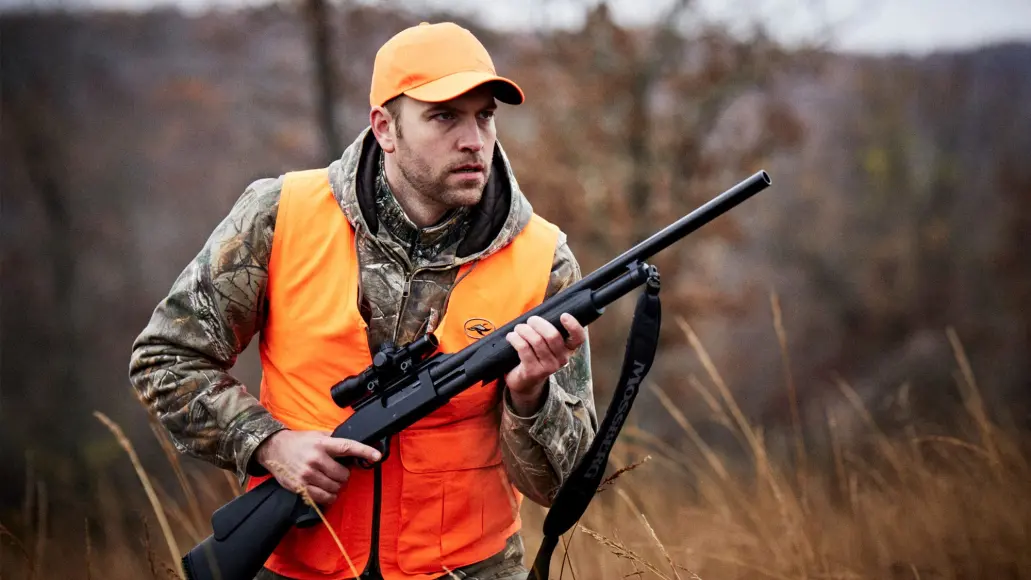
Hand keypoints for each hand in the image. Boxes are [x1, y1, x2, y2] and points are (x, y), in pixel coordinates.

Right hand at [254, 430, 381, 503]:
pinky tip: (326, 491)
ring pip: (334, 488)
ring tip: (329, 480)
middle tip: (337, 471)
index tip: (377, 455)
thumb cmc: (299, 442)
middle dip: (343, 475)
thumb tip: (354, 444)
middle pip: (343, 474)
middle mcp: (315, 459)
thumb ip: (334, 440)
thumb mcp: (317, 435)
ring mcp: (307, 474)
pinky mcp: (300, 487)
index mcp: (322, 444)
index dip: (364, 451)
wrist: (273, 448)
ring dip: (336, 486)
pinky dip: (329, 497)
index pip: (347, 447)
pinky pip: (323, 498)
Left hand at [504, 313, 585, 415]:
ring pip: (536, 341)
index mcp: (568, 350)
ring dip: (524, 330)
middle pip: (552, 336)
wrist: (525, 382)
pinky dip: (515, 339)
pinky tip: (511, 337)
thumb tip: (543, 310)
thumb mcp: (546, 344)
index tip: (563, 315)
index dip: (573, 326)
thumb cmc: (536, 355)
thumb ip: (548, 329)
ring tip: (518, 328)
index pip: (579, 338)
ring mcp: (548, 367)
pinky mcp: (533, 371)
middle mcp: (562, 360)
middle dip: (538, 323)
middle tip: (530, 320)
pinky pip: (523, 349)